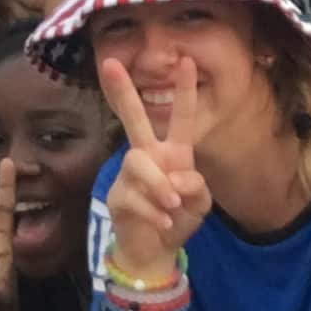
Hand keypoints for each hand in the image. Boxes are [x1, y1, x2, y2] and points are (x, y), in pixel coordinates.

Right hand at [98, 55, 212, 275]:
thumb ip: (195, 186)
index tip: (187, 60)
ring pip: (138, 161)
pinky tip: (163, 223)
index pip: (181, 116)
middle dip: (123, 91)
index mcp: (174, 151)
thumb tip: (174, 176)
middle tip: (109, 63)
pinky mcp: (116, 197)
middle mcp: (149, 155)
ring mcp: (129, 175)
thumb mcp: (200, 203)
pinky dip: (154, 212)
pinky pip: (134, 196)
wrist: (156, 250)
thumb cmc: (178, 217)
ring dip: (159, 184)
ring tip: (172, 204)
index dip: (184, 90)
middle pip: (134, 119)